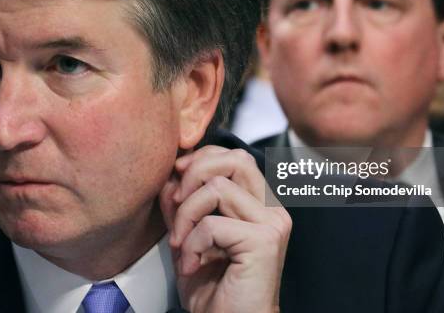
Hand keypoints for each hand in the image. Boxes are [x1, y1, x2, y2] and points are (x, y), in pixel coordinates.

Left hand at [159, 146, 291, 312]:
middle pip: (234, 158)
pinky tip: (191, 265)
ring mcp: (271, 223)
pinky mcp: (264, 241)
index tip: (177, 181)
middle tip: (176, 206)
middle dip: (194, 175)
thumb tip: (171, 174)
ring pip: (217, 188)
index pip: (234, 156)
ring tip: (182, 245)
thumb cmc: (213, 288)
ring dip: (186, 215)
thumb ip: (183, 202)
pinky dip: (192, 244)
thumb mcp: (189, 234)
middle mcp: (271, 209)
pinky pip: (212, 224)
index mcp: (258, 203)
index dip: (202, 160)